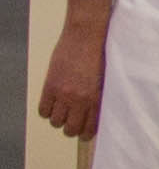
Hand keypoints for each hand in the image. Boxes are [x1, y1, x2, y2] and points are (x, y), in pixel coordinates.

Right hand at [35, 0, 112, 140]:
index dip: (86, 134)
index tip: (85, 132)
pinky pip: (43, 110)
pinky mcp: (50, 85)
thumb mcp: (106, 78)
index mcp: (97, 98)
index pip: (89, 128)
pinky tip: (53, 105)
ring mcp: (63, 93)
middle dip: (71, 129)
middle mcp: (79, 99)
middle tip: (73, 122)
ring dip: (59, 120)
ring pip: (55, 122)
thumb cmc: (101, 53)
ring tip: (63, 112)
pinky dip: (46, 111)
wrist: (87, 34)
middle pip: (70, 129)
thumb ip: (99, 96)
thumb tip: (95, 112)